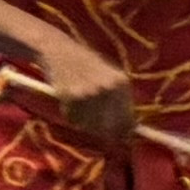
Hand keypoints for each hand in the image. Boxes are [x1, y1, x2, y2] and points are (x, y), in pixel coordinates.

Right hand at [22, 42, 138, 157]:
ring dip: (84, 122)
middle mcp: (108, 89)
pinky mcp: (71, 97)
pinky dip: (71, 115)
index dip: (122, 133)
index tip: (117, 139)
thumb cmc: (87, 64)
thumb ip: (120, 101)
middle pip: (109, 127)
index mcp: (121, 83)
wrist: (60, 50)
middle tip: (92, 122)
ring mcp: (89, 94)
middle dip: (102, 129)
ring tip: (79, 105)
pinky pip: (74, 119)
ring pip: (90, 125)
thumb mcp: (109, 77)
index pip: (127, 121)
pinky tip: (69, 100)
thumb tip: (128, 132)